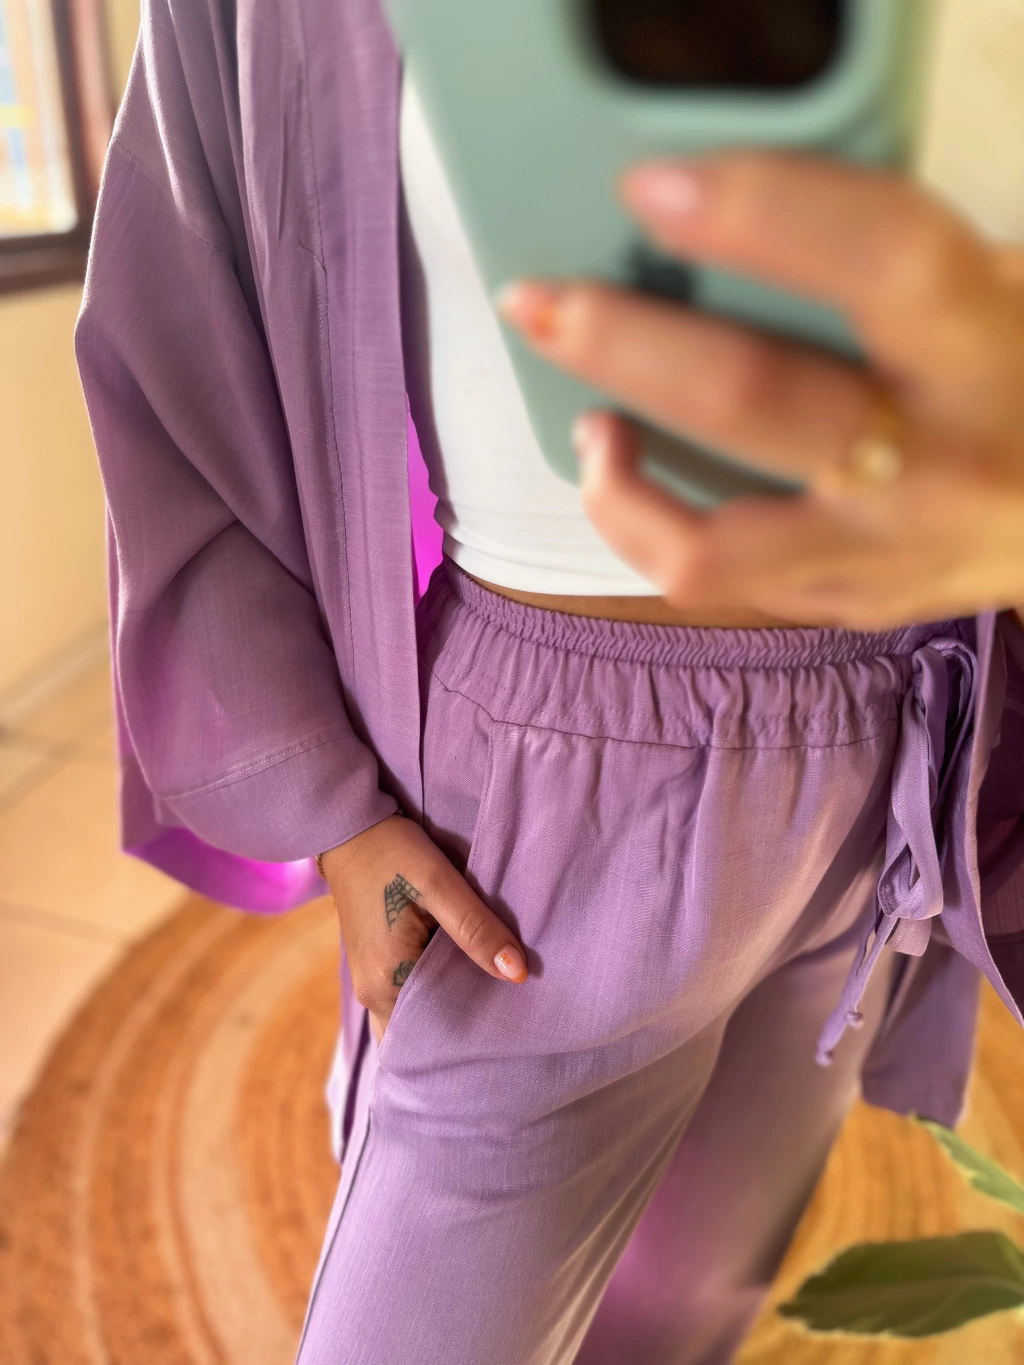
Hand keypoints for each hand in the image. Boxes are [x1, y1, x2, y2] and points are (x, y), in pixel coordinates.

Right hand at [320, 814, 527, 1046]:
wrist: (348, 828)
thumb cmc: (392, 853)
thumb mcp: (439, 884)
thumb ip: (476, 929)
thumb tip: (517, 974)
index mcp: (387, 982)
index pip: (431, 1040)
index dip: (470, 1039)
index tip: (506, 1028)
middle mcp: (373, 992)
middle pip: (422, 1035)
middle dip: (461, 1029)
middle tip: (506, 1014)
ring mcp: (371, 980)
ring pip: (416, 1016)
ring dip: (449, 1008)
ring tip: (490, 993)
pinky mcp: (376, 964)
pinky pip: (409, 995)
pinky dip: (435, 992)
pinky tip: (465, 972)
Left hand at [498, 153, 1023, 629]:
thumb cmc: (1020, 379)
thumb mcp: (991, 293)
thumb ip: (885, 264)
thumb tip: (716, 225)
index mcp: (987, 344)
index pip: (875, 256)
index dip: (756, 214)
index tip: (647, 189)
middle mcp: (937, 461)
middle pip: (753, 399)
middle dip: (625, 344)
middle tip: (539, 304)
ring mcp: (883, 552)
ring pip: (712, 541)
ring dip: (617, 484)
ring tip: (586, 426)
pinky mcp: (845, 603)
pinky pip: (717, 581)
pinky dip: (648, 529)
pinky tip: (625, 482)